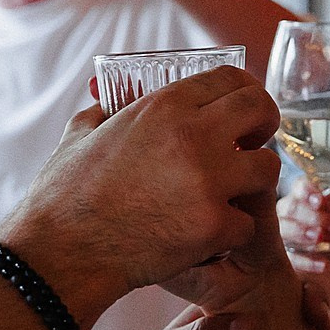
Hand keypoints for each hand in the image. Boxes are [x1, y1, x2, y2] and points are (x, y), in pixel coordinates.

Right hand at [0, 67, 280, 324]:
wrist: (61, 252)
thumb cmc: (64, 196)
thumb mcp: (80, 134)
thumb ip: (103, 110)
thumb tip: (107, 99)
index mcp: (164, 106)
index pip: (231, 78)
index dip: (246, 91)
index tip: (246, 110)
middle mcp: (192, 135)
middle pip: (261, 110)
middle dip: (265, 126)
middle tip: (254, 145)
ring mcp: (207, 182)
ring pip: (268, 169)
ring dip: (254, 184)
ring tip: (231, 197)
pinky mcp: (212, 226)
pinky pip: (248, 224)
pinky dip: (231, 234)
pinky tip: (209, 239)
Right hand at [279, 174, 329, 281]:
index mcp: (310, 203)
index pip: (300, 187)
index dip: (307, 190)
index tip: (321, 200)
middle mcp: (294, 219)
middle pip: (287, 206)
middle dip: (308, 214)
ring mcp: (288, 241)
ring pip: (283, 229)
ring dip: (304, 233)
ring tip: (323, 241)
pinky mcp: (287, 264)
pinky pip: (289, 258)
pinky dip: (306, 260)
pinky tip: (323, 265)